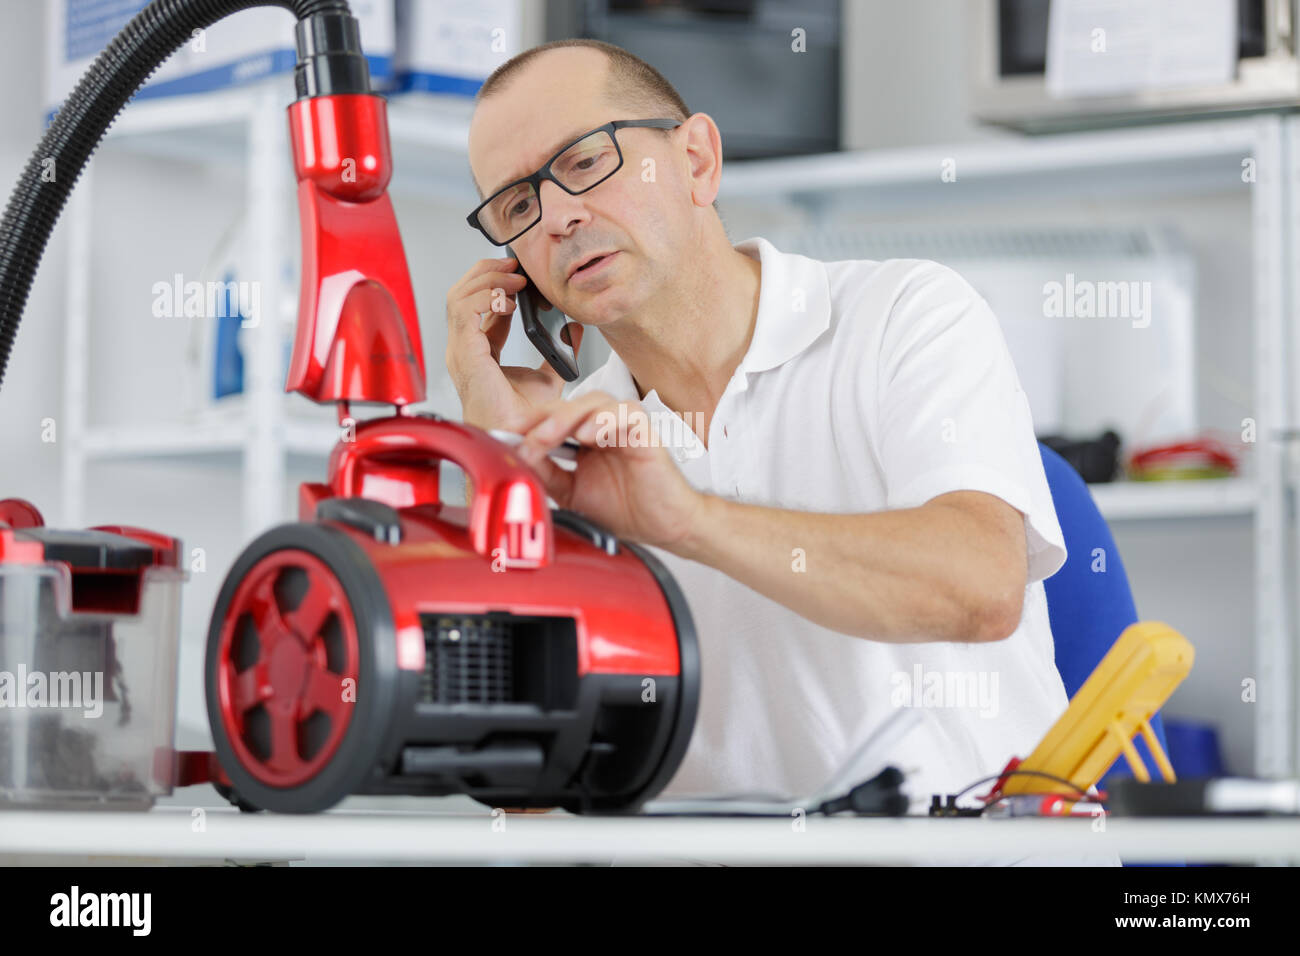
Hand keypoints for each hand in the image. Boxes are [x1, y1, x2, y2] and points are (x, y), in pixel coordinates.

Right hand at [445, 255, 583, 431]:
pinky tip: (509, 298)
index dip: (496, 284)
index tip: (521, 275)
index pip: (476, 306)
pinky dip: (486, 297)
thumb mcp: (547, 376)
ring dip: (488, 279)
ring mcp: (461, 351)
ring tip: (516, 278)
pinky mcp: (466, 355)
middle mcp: (464, 349)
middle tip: (516, 265)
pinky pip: (465, 311)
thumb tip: (573, 327)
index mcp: (477, 352)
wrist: (519, 439)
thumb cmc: (524, 419)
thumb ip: (557, 350)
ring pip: (459, 297)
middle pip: (462, 294)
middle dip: (488, 272)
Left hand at [514, 391, 706, 551]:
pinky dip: (605, 420)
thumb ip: (546, 473)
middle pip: (570, 404)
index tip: (505, 432)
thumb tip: (517, 456)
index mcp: (584, 439)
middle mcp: (603, 429)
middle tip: (525, 435)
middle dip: (542, 418)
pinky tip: (589, 436)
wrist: (663, 528)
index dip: (528, 421)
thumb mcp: (570, 493)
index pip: (553, 417)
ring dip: (568, 416)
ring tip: (550, 435)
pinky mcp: (646, 433)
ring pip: (595, 401)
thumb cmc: (626, 510)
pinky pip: (627, 412)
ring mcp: (625, 428)